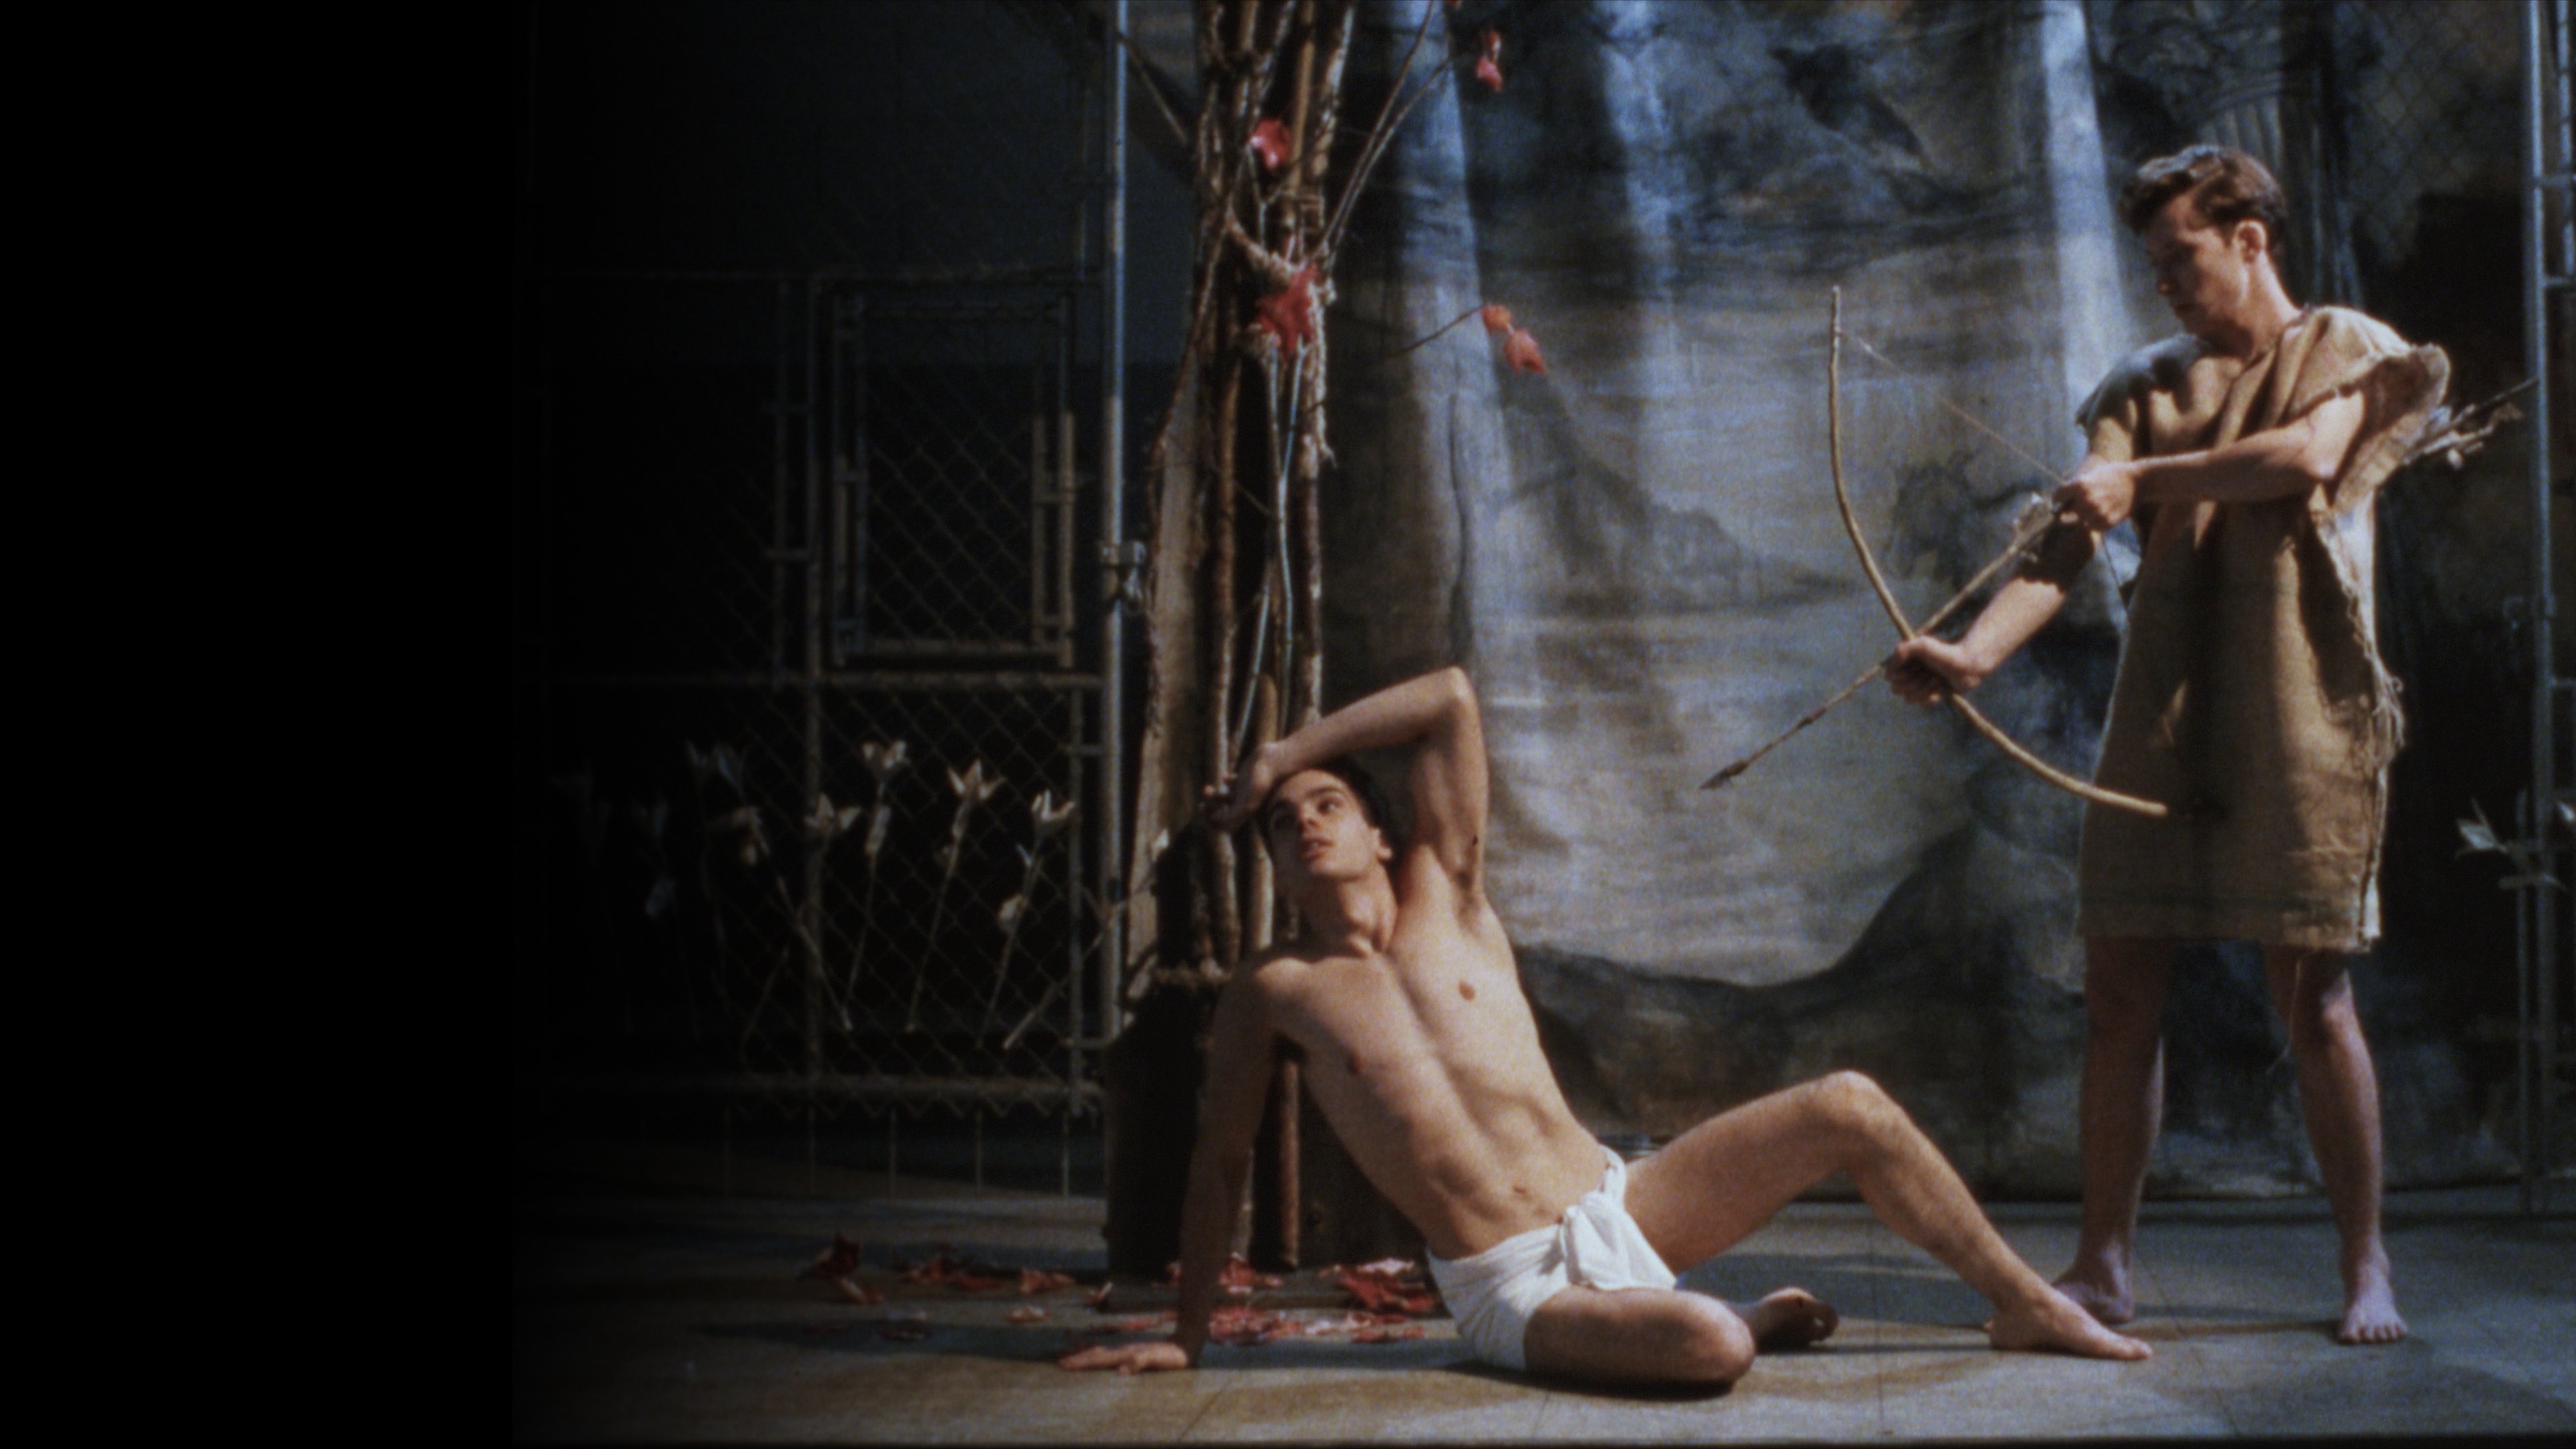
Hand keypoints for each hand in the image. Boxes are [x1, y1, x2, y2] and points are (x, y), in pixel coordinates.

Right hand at [1057, 1340, 1191, 1374]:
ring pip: (1102, 1353)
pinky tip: (1098, 1356)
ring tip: (1072, 1357)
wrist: (1185, 1343)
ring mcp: (1128, 1351)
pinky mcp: (1133, 1353)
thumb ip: (1141, 1362)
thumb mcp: (1159, 1360)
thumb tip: (1121, 1370)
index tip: (1064, 1364)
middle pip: (1097, 1354)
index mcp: (1126, 1354)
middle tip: (1060, 1362)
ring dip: (1086, 1356)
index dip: (1082, 1362)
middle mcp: (1124, 1351)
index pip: (1099, 1359)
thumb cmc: (1173, 1357)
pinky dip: (1098, 1356)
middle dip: (1079, 1359)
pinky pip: (1111, 1355)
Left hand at [1202, 742, 1282, 833]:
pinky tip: (1225, 777)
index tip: (1206, 811)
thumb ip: (1232, 816)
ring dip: (1213, 797)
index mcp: (1245, 813)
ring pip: (1225, 799)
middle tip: (1202, 804)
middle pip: (1223, 814)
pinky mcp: (1246, 777)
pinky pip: (1233, 782)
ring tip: (1207, 789)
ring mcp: (1245, 790)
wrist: (1276, 761)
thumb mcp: (1247, 802)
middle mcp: (1244, 803)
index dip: (1212, 823)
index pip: (1225, 827)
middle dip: (1209, 811)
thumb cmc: (1262, 782)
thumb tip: (1216, 820)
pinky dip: (1227, 781)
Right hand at [1887, 635, 1989, 705]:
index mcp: (1906, 660)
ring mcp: (1921, 684)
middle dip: (1913, 683)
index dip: (1899, 676)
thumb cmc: (1945, 652)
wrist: (1969, 664)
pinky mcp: (1932, 694)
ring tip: (1937, 679)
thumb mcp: (1922, 646)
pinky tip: (1941, 689)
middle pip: (1898, 689)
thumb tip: (1888, 673)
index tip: (1913, 668)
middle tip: (1929, 674)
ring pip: (1910, 698)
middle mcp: (1911, 672)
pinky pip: (1923, 703)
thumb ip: (1902, 651)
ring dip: (1924, 689)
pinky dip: (1931, 697)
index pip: (1890, 676)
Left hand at [2053, 457, 2137, 530]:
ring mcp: (2097, 513)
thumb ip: (2076, 487)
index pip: (2056, 497)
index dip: (2058, 498)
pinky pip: (2093, 528)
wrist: (2138, 481)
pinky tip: (2100, 515)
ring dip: (2080, 519)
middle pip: (2062, 517)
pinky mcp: (2108, 522)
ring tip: (2088, 512)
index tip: (2060, 500)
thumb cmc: (2113, 474)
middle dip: (2064, 513)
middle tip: (2068, 512)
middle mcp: (2086, 501)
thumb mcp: (2092, 474)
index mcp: (2080, 486)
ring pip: (2077, 524)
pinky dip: (2093, 523)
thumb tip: (2062, 498)